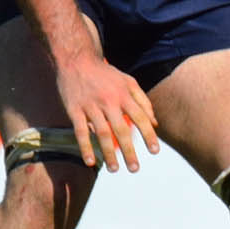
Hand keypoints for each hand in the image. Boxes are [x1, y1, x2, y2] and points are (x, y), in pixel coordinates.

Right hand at [53, 49, 159, 171]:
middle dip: (129, 151)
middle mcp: (109, 101)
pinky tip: (90, 162)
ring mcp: (90, 106)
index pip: (140, 118)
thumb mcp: (128, 82)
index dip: (148, 135)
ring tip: (115, 169)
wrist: (76, 59)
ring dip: (108, 154)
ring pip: (101, 134)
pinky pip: (79, 131)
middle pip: (121, 130)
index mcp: (124, 95)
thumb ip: (143, 101)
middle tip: (135, 169)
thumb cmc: (106, 74)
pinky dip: (85, 147)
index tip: (155, 152)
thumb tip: (155, 123)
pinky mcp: (74, 109)